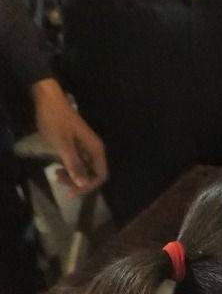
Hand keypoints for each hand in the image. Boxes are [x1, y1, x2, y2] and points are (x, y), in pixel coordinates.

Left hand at [32, 79, 106, 195]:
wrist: (49, 100)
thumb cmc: (56, 121)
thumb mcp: (63, 144)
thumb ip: (74, 164)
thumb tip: (83, 183)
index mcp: (96, 149)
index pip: (100, 175)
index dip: (88, 186)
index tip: (71, 192)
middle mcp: (95, 149)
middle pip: (93, 173)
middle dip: (78, 182)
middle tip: (59, 180)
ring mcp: (86, 147)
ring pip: (85, 169)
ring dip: (73, 175)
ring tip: (56, 174)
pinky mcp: (78, 145)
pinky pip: (79, 162)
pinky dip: (69, 167)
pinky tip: (58, 166)